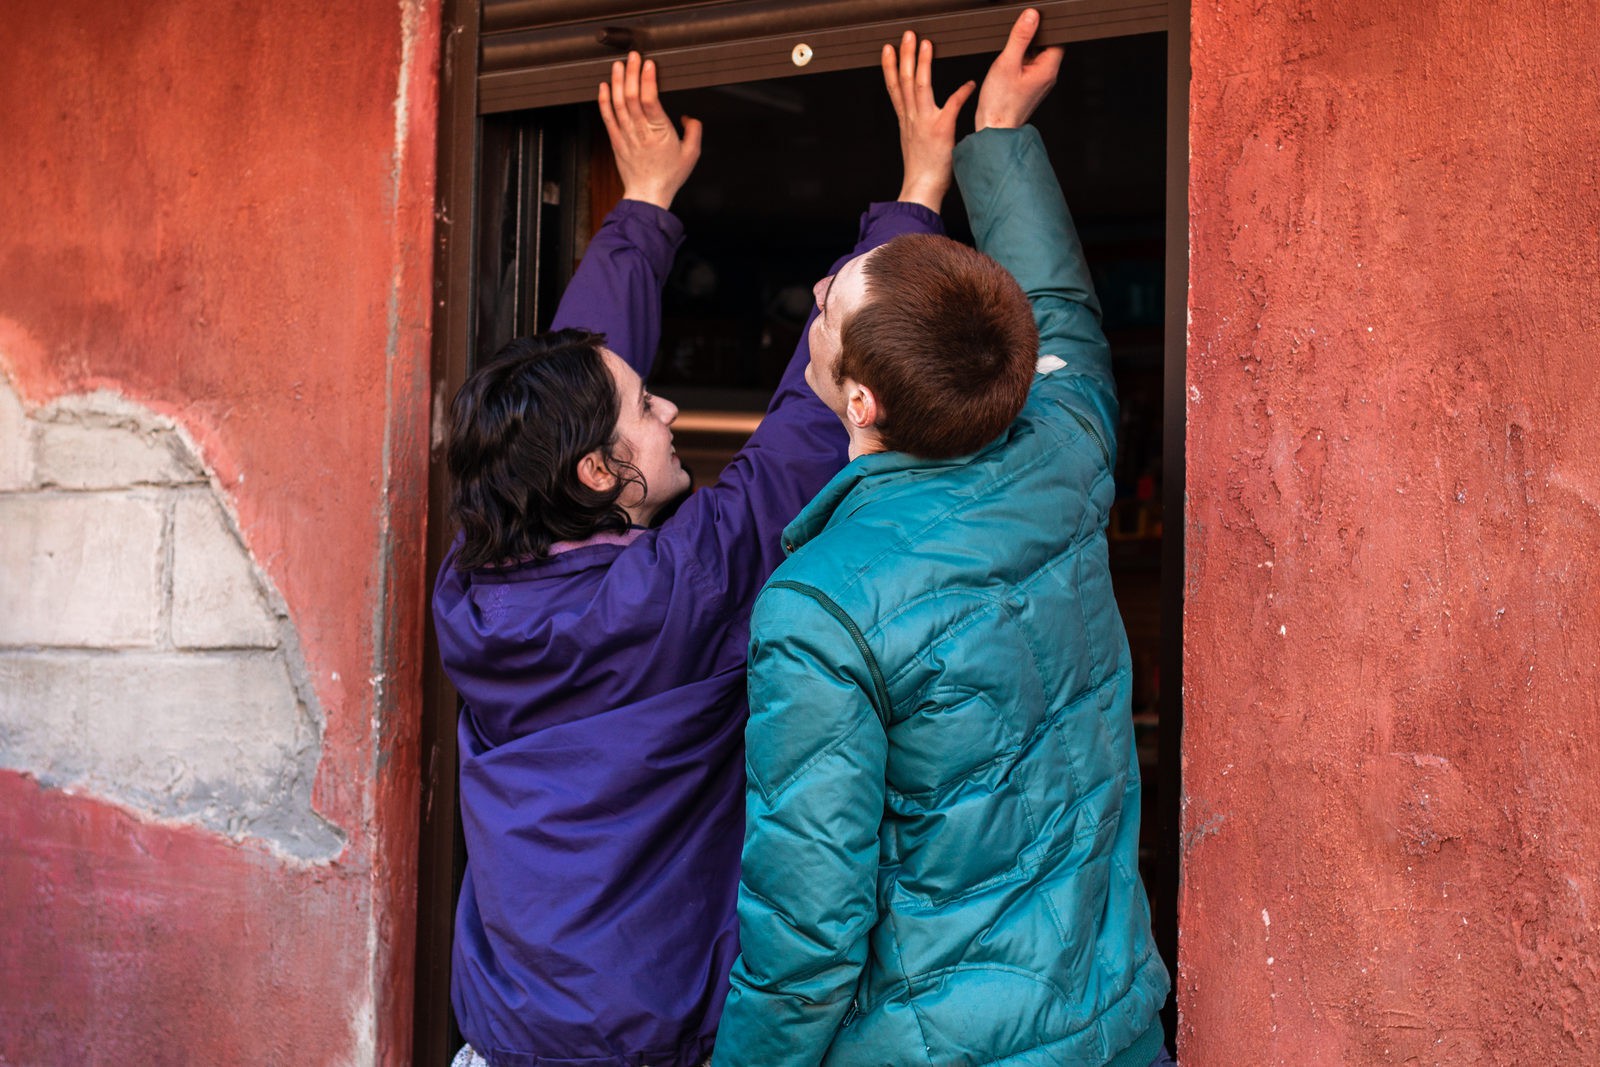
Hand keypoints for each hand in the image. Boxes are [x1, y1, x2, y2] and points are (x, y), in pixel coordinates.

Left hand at [598, 52, 702, 209]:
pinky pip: (607, 117)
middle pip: (631, 97)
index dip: (648, 79)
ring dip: (617, 82)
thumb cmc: (669, 176)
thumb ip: (694, 131)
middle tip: (633, 56)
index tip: (649, 64)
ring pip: (618, 103)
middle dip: (632, 73)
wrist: (647, 196)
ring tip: (618, 65)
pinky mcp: (616, 141)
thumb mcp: (692, 154)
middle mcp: (640, 131)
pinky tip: (604, 87)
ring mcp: (625, 135)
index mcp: (659, 132)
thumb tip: (688, 117)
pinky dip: (604, 100)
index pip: (650, 100)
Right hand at [881, 31, 975, 211]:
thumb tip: (923, 122)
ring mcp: (925, 123)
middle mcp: (912, 118)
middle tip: (907, 37)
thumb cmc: (922, 173)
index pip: (894, 88)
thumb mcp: (914, 145)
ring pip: (920, 86)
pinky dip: (961, 93)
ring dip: (922, 63)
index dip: (891, 67)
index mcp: (906, 121)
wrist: (921, 190)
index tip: (889, 50)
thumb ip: (918, 128)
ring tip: (925, 45)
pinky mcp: (941, 131)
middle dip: (905, 55)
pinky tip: (969, 84)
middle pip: (904, 81)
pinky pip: (952, 106)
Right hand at [973, 8, 1062, 131]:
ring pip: (1035, 56)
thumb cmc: (1000, 104)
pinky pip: (1027, 67)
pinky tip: (1007, 72)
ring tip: (1009, 64)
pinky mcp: (1030, 87)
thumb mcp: (1007, 63)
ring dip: (1022, 53)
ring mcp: (1039, 82)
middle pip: (1045, 45)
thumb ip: (1020, 37)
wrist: (994, 130)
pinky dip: (1017, 64)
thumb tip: (1031, 16)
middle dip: (1030, 41)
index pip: (1057, 37)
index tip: (1029, 27)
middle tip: (1014, 49)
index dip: (1044, 28)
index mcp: (1048, 69)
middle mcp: (1048, 76)